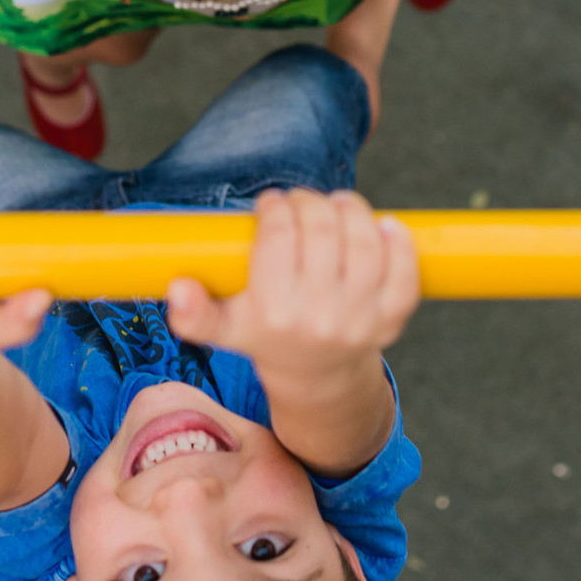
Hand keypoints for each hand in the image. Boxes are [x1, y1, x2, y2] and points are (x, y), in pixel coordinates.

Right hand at [166, 190, 419, 399]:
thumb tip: (176, 287)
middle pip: (323, 233)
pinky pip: (404, 273)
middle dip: (310, 203)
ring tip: (336, 205)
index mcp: (275, 313)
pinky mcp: (393, 319)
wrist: (316, 378)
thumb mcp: (225, 327)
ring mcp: (361, 319)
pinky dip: (398, 242)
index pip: (279, 236)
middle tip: (302, 202)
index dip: (276, 208)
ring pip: (364, 245)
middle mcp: (320, 317)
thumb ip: (193, 312)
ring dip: (352, 211)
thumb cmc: (266, 335)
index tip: (271, 204)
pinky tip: (382, 224)